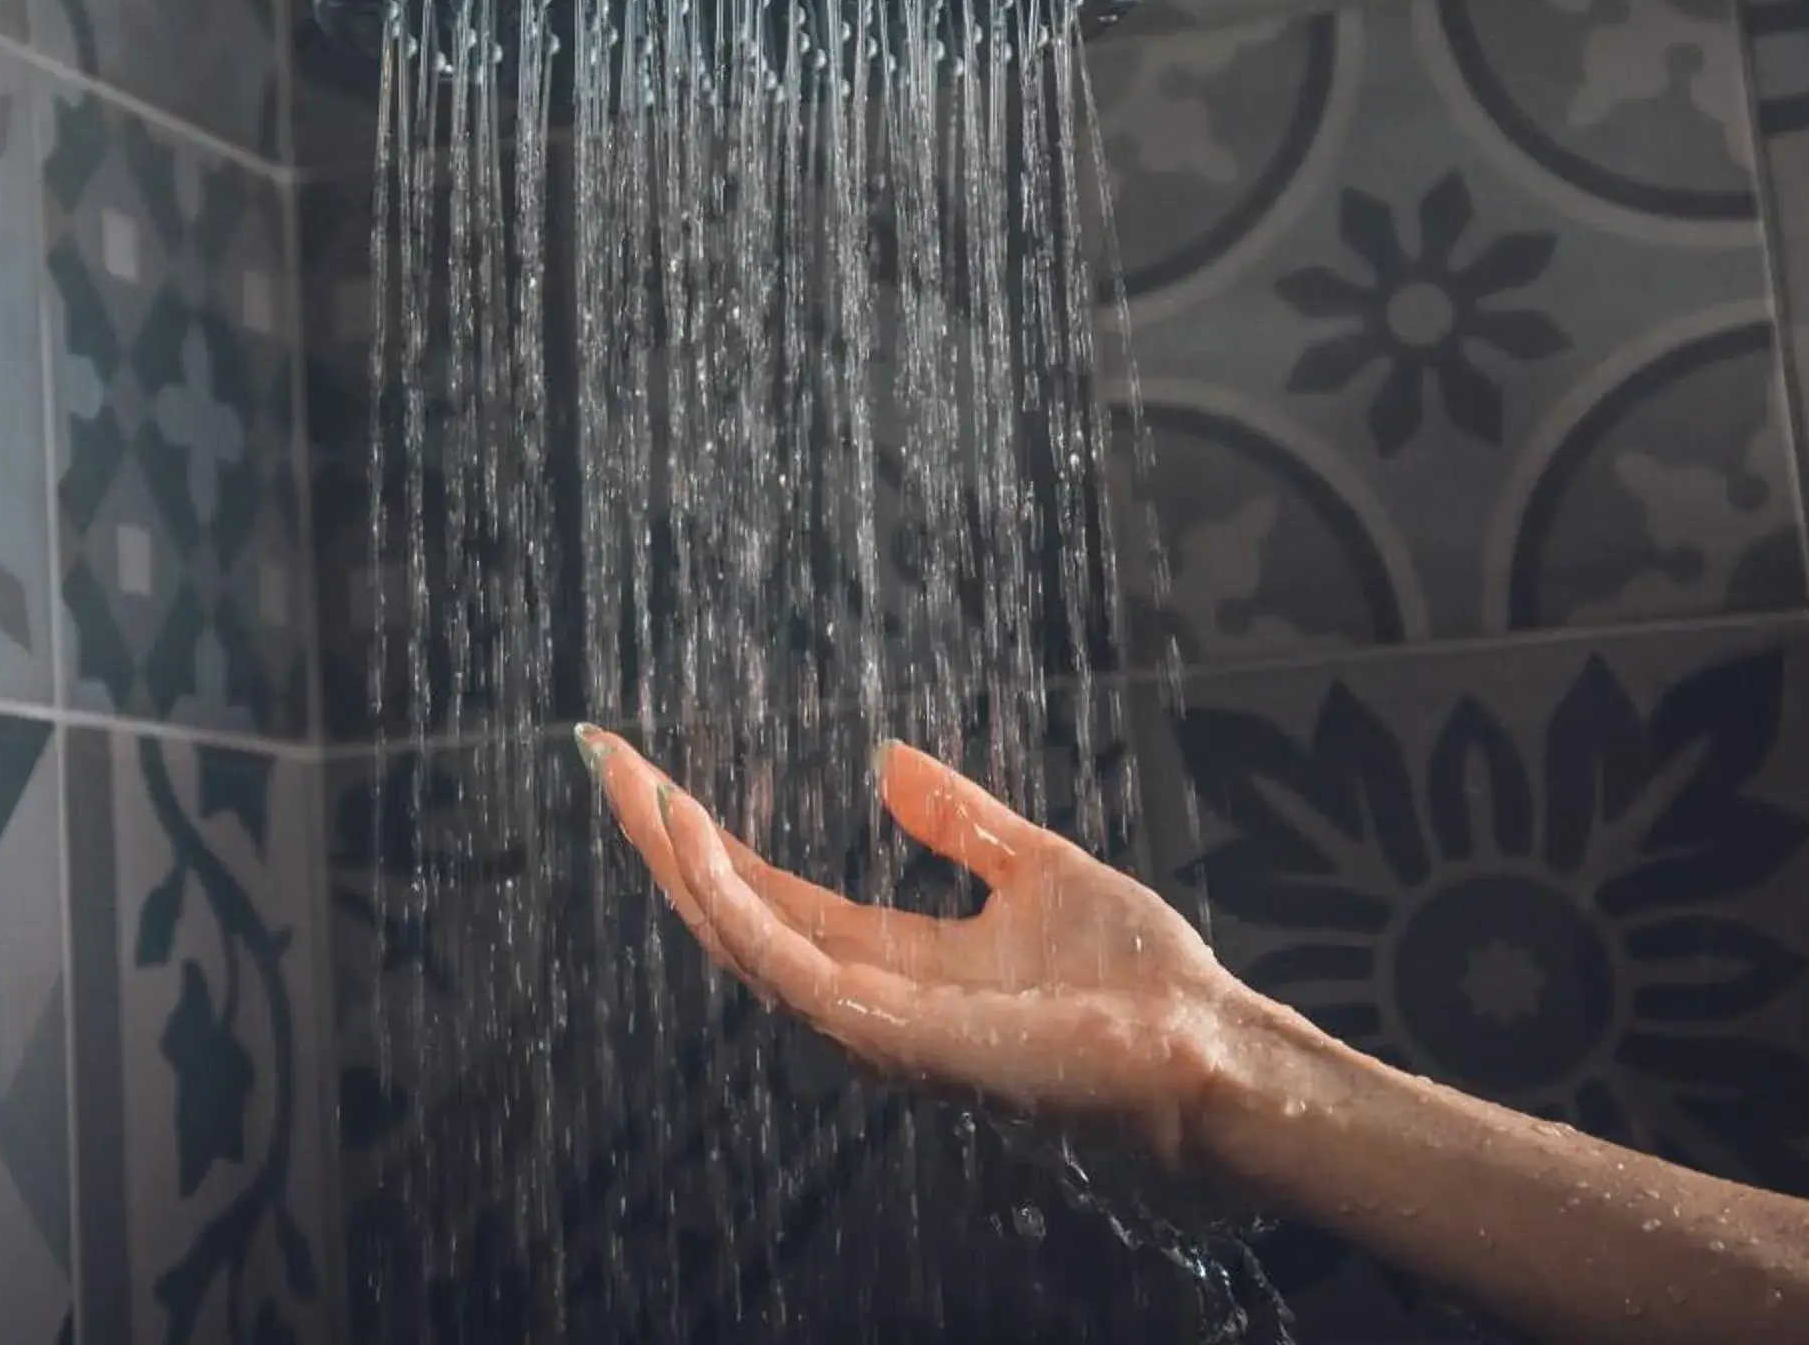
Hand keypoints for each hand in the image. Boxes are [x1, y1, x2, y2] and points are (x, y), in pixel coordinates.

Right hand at [580, 727, 1281, 1171]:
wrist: (1207, 1050)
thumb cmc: (1141, 983)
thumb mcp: (1037, 869)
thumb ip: (961, 822)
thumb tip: (887, 757)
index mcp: (892, 963)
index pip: (770, 895)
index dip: (706, 836)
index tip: (647, 768)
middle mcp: (864, 1002)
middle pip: (734, 916)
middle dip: (662, 840)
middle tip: (601, 759)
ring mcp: (871, 1027)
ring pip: (740, 941)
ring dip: (679, 863)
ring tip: (633, 784)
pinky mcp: (892, 1037)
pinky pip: (786, 967)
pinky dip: (731, 905)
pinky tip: (695, 844)